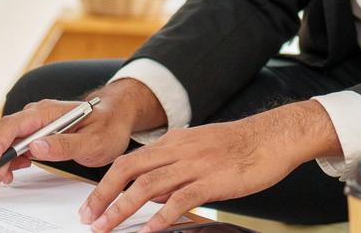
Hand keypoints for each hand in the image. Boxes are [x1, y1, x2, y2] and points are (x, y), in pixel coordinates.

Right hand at [0, 78, 163, 201]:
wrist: (114, 118)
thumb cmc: (107, 126)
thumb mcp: (93, 141)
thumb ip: (65, 144)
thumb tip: (35, 147)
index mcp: (47, 112)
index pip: (12, 125)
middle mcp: (34, 115)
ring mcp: (32, 124)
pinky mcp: (32, 134)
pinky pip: (9, 144)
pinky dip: (3, 160)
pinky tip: (10, 173)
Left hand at [80, 101, 339, 232]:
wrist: (271, 137)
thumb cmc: (237, 147)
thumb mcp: (197, 152)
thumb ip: (172, 171)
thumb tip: (150, 196)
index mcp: (172, 142)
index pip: (128, 161)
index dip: (105, 184)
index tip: (91, 204)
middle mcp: (177, 150)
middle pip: (129, 171)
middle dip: (104, 195)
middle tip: (89, 218)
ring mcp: (194, 164)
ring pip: (148, 186)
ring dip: (123, 208)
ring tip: (107, 226)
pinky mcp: (212, 179)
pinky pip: (181, 198)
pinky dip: (162, 216)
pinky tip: (150, 229)